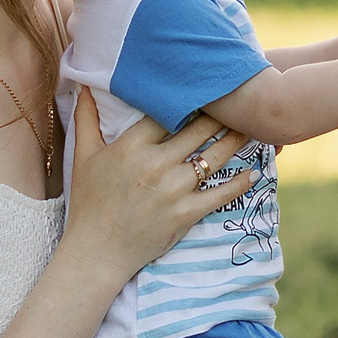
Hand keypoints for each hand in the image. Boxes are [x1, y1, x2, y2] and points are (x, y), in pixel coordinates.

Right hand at [61, 87, 249, 275]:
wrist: (97, 251)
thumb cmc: (89, 202)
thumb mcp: (83, 157)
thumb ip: (86, 118)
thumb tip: (83, 86)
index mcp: (132, 146)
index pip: (167, 112)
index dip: (187, 99)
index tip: (204, 89)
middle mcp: (156, 164)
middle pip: (198, 130)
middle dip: (220, 115)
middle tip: (237, 103)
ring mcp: (173, 189)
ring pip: (214, 157)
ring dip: (234, 141)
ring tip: (249, 128)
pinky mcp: (186, 213)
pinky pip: (220, 194)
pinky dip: (239, 183)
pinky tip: (253, 172)